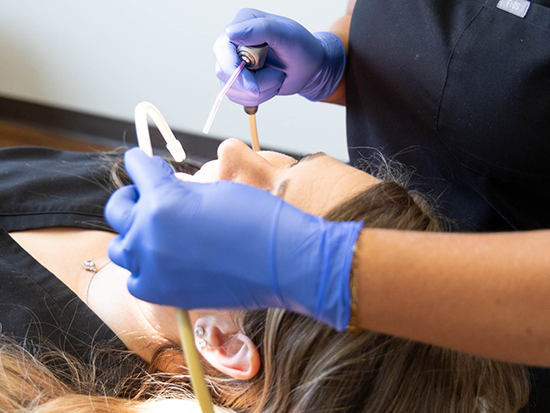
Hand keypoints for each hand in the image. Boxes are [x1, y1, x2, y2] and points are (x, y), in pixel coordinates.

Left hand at [104, 148, 361, 330]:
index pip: (136, 168)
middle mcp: (150, 234)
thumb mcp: (217, 190)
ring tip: (156, 232)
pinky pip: (137, 280)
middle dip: (134, 197)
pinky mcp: (164, 293)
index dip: (143, 163)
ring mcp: (153, 267)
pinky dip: (145, 270)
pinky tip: (165, 262)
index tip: (146, 165)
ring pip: (122, 248)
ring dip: (135, 235)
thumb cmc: (260, 220)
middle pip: (118, 209)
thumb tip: (169, 191)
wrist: (286, 262)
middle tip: (149, 197)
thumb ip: (183, 190)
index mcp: (164, 200)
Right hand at [214, 8, 345, 105]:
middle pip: (223, 72)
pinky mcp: (237, 79)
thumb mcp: (287, 35)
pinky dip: (257, 98)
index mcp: (243, 22)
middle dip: (251, 84)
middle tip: (278, 79)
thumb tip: (230, 33)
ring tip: (278, 79)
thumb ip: (260, 29)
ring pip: (231, 89)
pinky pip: (237, 97)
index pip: (222, 49)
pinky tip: (272, 86)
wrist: (310, 67)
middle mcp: (233, 41)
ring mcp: (233, 61)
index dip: (234, 71)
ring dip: (259, 92)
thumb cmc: (302, 48)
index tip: (254, 87)